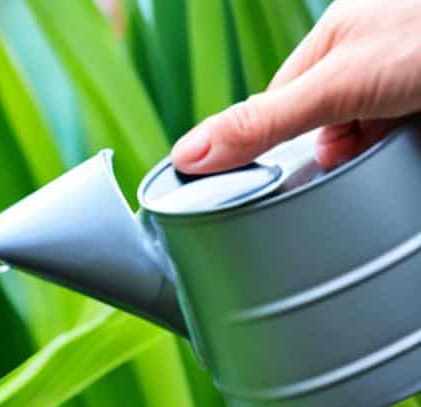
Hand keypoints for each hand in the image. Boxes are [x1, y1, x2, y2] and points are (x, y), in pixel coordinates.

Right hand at [172, 0, 420, 173]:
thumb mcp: (340, 84)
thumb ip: (266, 121)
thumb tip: (190, 154)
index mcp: (337, 39)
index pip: (283, 105)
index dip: (279, 147)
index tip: (276, 185)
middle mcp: (377, 53)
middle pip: (336, 122)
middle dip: (342, 155)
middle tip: (353, 171)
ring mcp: (411, 76)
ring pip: (381, 132)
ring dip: (385, 155)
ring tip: (400, 154)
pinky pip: (410, 139)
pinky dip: (413, 151)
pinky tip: (418, 151)